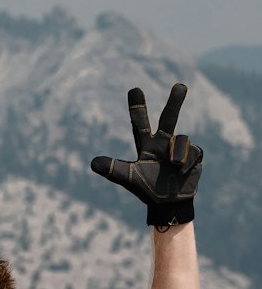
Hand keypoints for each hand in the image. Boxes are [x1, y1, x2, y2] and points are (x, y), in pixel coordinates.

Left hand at [91, 83, 202, 226]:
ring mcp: (179, 148)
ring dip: (176, 156)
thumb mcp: (129, 179)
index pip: (140, 123)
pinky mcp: (194, 154)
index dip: (137, 107)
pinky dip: (185, 163)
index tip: (134, 89)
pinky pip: (191, 152)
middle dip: (175, 102)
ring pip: (181, 140)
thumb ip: (113, 169)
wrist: (169, 203)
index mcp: (147, 145)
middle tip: (180, 85)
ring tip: (173, 169)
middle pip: (169, 118)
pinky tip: (182, 172)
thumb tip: (93, 162)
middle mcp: (163, 142)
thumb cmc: (147, 189)